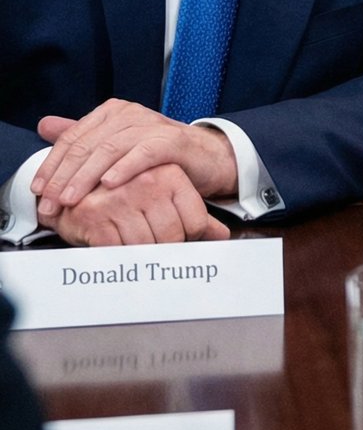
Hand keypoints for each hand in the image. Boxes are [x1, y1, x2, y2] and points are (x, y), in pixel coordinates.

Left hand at [33, 99, 238, 222]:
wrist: (205, 159)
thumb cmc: (158, 156)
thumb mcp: (116, 146)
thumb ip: (82, 136)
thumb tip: (44, 125)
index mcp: (113, 113)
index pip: (72, 137)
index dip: (51, 164)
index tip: (38, 190)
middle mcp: (130, 114)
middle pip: (87, 144)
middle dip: (63, 177)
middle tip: (50, 203)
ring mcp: (152, 125)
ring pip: (109, 149)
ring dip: (86, 177)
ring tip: (71, 199)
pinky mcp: (172, 141)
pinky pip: (143, 153)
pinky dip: (124, 168)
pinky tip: (109, 183)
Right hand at [52, 163, 230, 247]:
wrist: (74, 188)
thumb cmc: (126, 196)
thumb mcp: (164, 196)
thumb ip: (193, 216)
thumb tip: (221, 236)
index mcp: (170, 174)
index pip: (195, 222)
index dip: (188, 238)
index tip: (178, 237)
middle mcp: (147, 183)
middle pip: (172, 237)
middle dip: (165, 248)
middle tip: (153, 243)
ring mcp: (119, 199)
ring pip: (146, 247)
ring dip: (141, 254)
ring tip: (133, 241)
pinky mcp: (94, 217)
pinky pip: (118, 251)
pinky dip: (119, 255)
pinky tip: (116, 244)